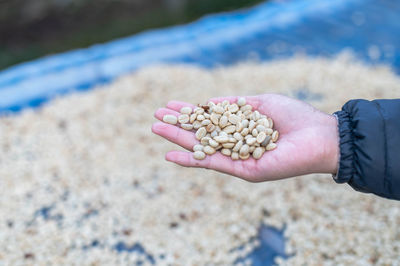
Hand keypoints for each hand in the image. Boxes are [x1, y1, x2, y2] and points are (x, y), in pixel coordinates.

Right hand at [152, 94, 338, 181]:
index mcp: (240, 129)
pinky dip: (192, 160)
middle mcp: (236, 145)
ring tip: (156, 127)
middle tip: (155, 116)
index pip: (209, 121)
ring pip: (202, 149)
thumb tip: (208, 103)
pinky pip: (214, 164)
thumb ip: (234, 105)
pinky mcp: (244, 171)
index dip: (189, 113)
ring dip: (177, 140)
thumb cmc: (295, 116)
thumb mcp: (260, 103)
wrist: (320, 136)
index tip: (170, 104)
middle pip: (201, 135)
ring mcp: (238, 159)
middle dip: (178, 126)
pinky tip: (171, 155)